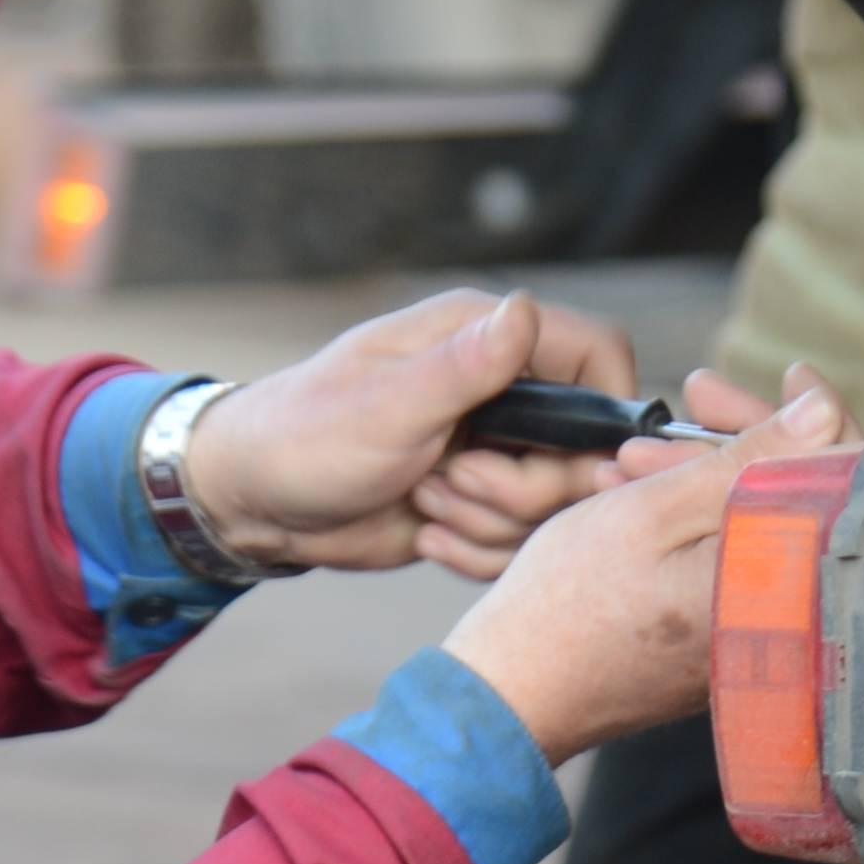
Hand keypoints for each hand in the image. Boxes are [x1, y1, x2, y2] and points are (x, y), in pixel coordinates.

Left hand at [176, 289, 648, 577]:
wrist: (257, 504)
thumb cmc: (305, 438)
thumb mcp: (386, 407)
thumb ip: (464, 366)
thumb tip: (525, 311)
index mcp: (484, 338)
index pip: (596, 351)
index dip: (607, 409)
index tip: (582, 460)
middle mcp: (501, 388)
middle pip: (587, 450)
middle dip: (524, 489)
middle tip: (450, 485)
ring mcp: (494, 449)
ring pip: (556, 506)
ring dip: (493, 524)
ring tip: (427, 503)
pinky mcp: (480, 502)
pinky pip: (520, 542)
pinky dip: (478, 552)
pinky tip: (426, 532)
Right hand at [440, 372, 847, 760]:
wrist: (512, 697)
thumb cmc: (569, 606)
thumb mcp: (656, 509)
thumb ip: (748, 458)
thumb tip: (826, 410)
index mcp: (784, 583)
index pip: (847, 485)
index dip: (822, 420)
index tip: (789, 377)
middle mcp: (787, 620)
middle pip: (802, 504)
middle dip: (749, 440)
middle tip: (692, 401)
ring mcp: (756, 641)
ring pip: (760, 531)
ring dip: (712, 479)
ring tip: (633, 456)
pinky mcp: (724, 651)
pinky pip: (734, 569)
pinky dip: (700, 526)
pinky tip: (643, 497)